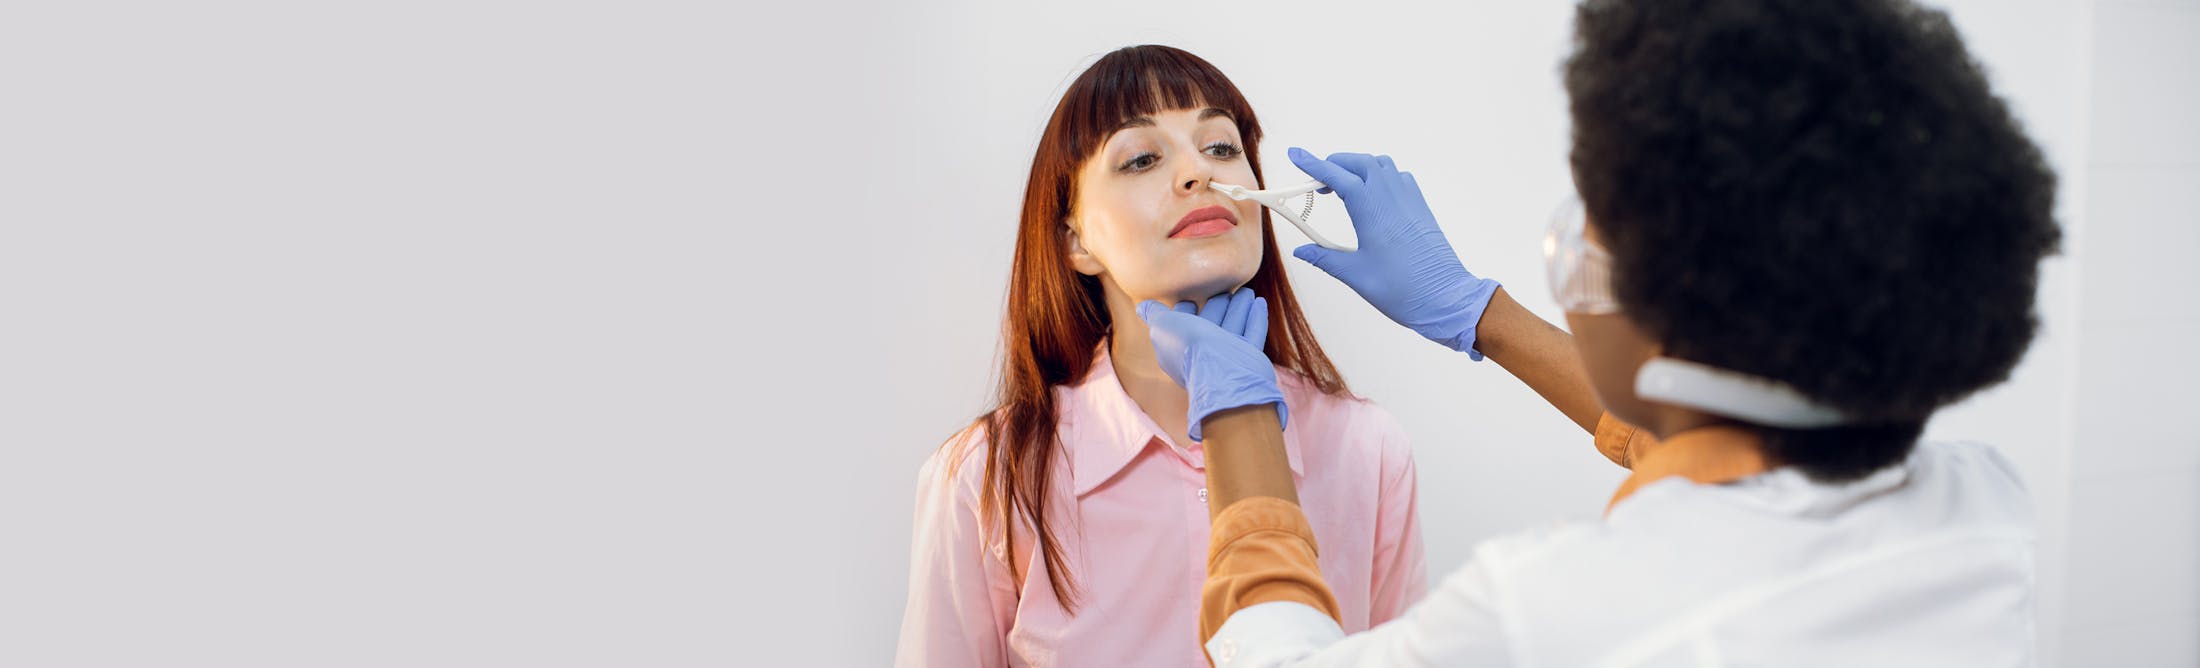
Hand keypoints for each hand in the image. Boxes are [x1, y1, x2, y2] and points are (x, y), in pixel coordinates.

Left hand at [1136, 287, 1287, 441]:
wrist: (1222, 372)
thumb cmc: (1189, 347)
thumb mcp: (1163, 326)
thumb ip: (1154, 315)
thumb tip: (1143, 307)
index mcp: (1178, 347)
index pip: (1182, 324)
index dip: (1185, 310)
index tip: (1192, 295)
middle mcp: (1201, 353)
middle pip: (1210, 323)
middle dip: (1218, 305)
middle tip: (1228, 288)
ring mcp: (1226, 357)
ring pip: (1233, 326)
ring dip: (1239, 307)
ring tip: (1247, 290)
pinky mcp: (1248, 358)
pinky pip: (1252, 333)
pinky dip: (1255, 318)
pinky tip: (1259, 302)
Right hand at [1287, 147, 1502, 358]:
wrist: (1446, 298)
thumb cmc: (1403, 288)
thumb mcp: (1355, 274)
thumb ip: (1325, 258)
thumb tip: (1301, 250)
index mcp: (1372, 209)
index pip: (1337, 176)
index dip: (1313, 164)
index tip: (1295, 154)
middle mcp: (1392, 196)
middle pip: (1358, 163)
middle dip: (1334, 164)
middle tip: (1315, 180)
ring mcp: (1409, 198)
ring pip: (1380, 165)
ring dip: (1358, 167)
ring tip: (1341, 187)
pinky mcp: (1420, 207)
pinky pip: (1398, 177)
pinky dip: (1379, 176)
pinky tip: (1372, 196)